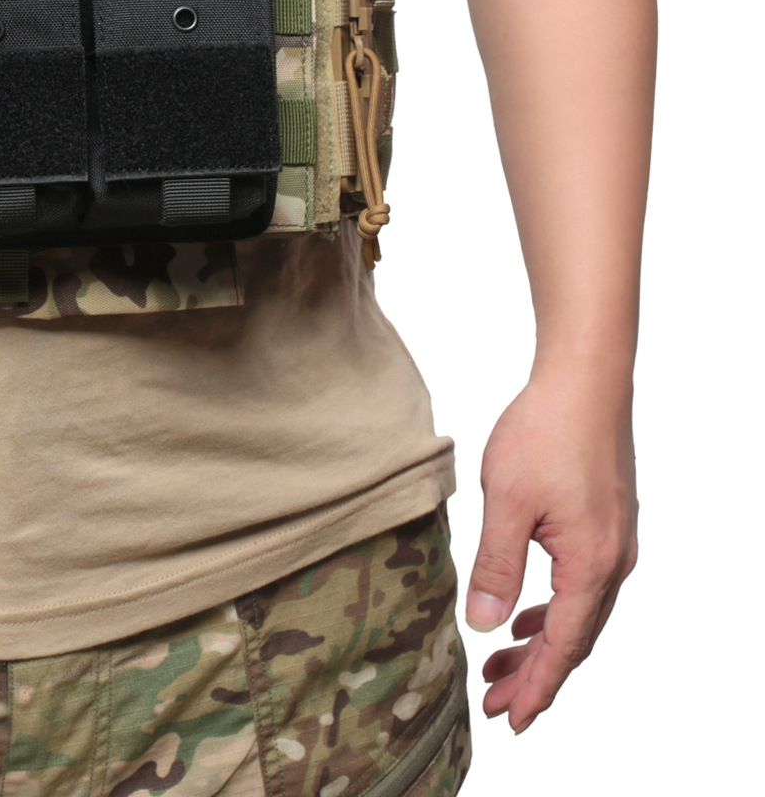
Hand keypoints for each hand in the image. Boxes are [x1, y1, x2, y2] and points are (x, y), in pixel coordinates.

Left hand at [465, 371, 637, 731]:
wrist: (585, 381)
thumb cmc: (545, 433)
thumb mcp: (508, 502)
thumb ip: (497, 567)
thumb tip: (486, 627)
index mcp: (591, 566)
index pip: (563, 647)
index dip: (537, 687)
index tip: (511, 719)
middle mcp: (613, 563)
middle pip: (576, 638)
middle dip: (536, 674)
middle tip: (496, 701)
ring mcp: (614, 543)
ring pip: (580, 612)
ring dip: (543, 641)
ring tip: (502, 662)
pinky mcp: (606, 523)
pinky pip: (582, 585)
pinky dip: (555, 607)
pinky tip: (528, 610)